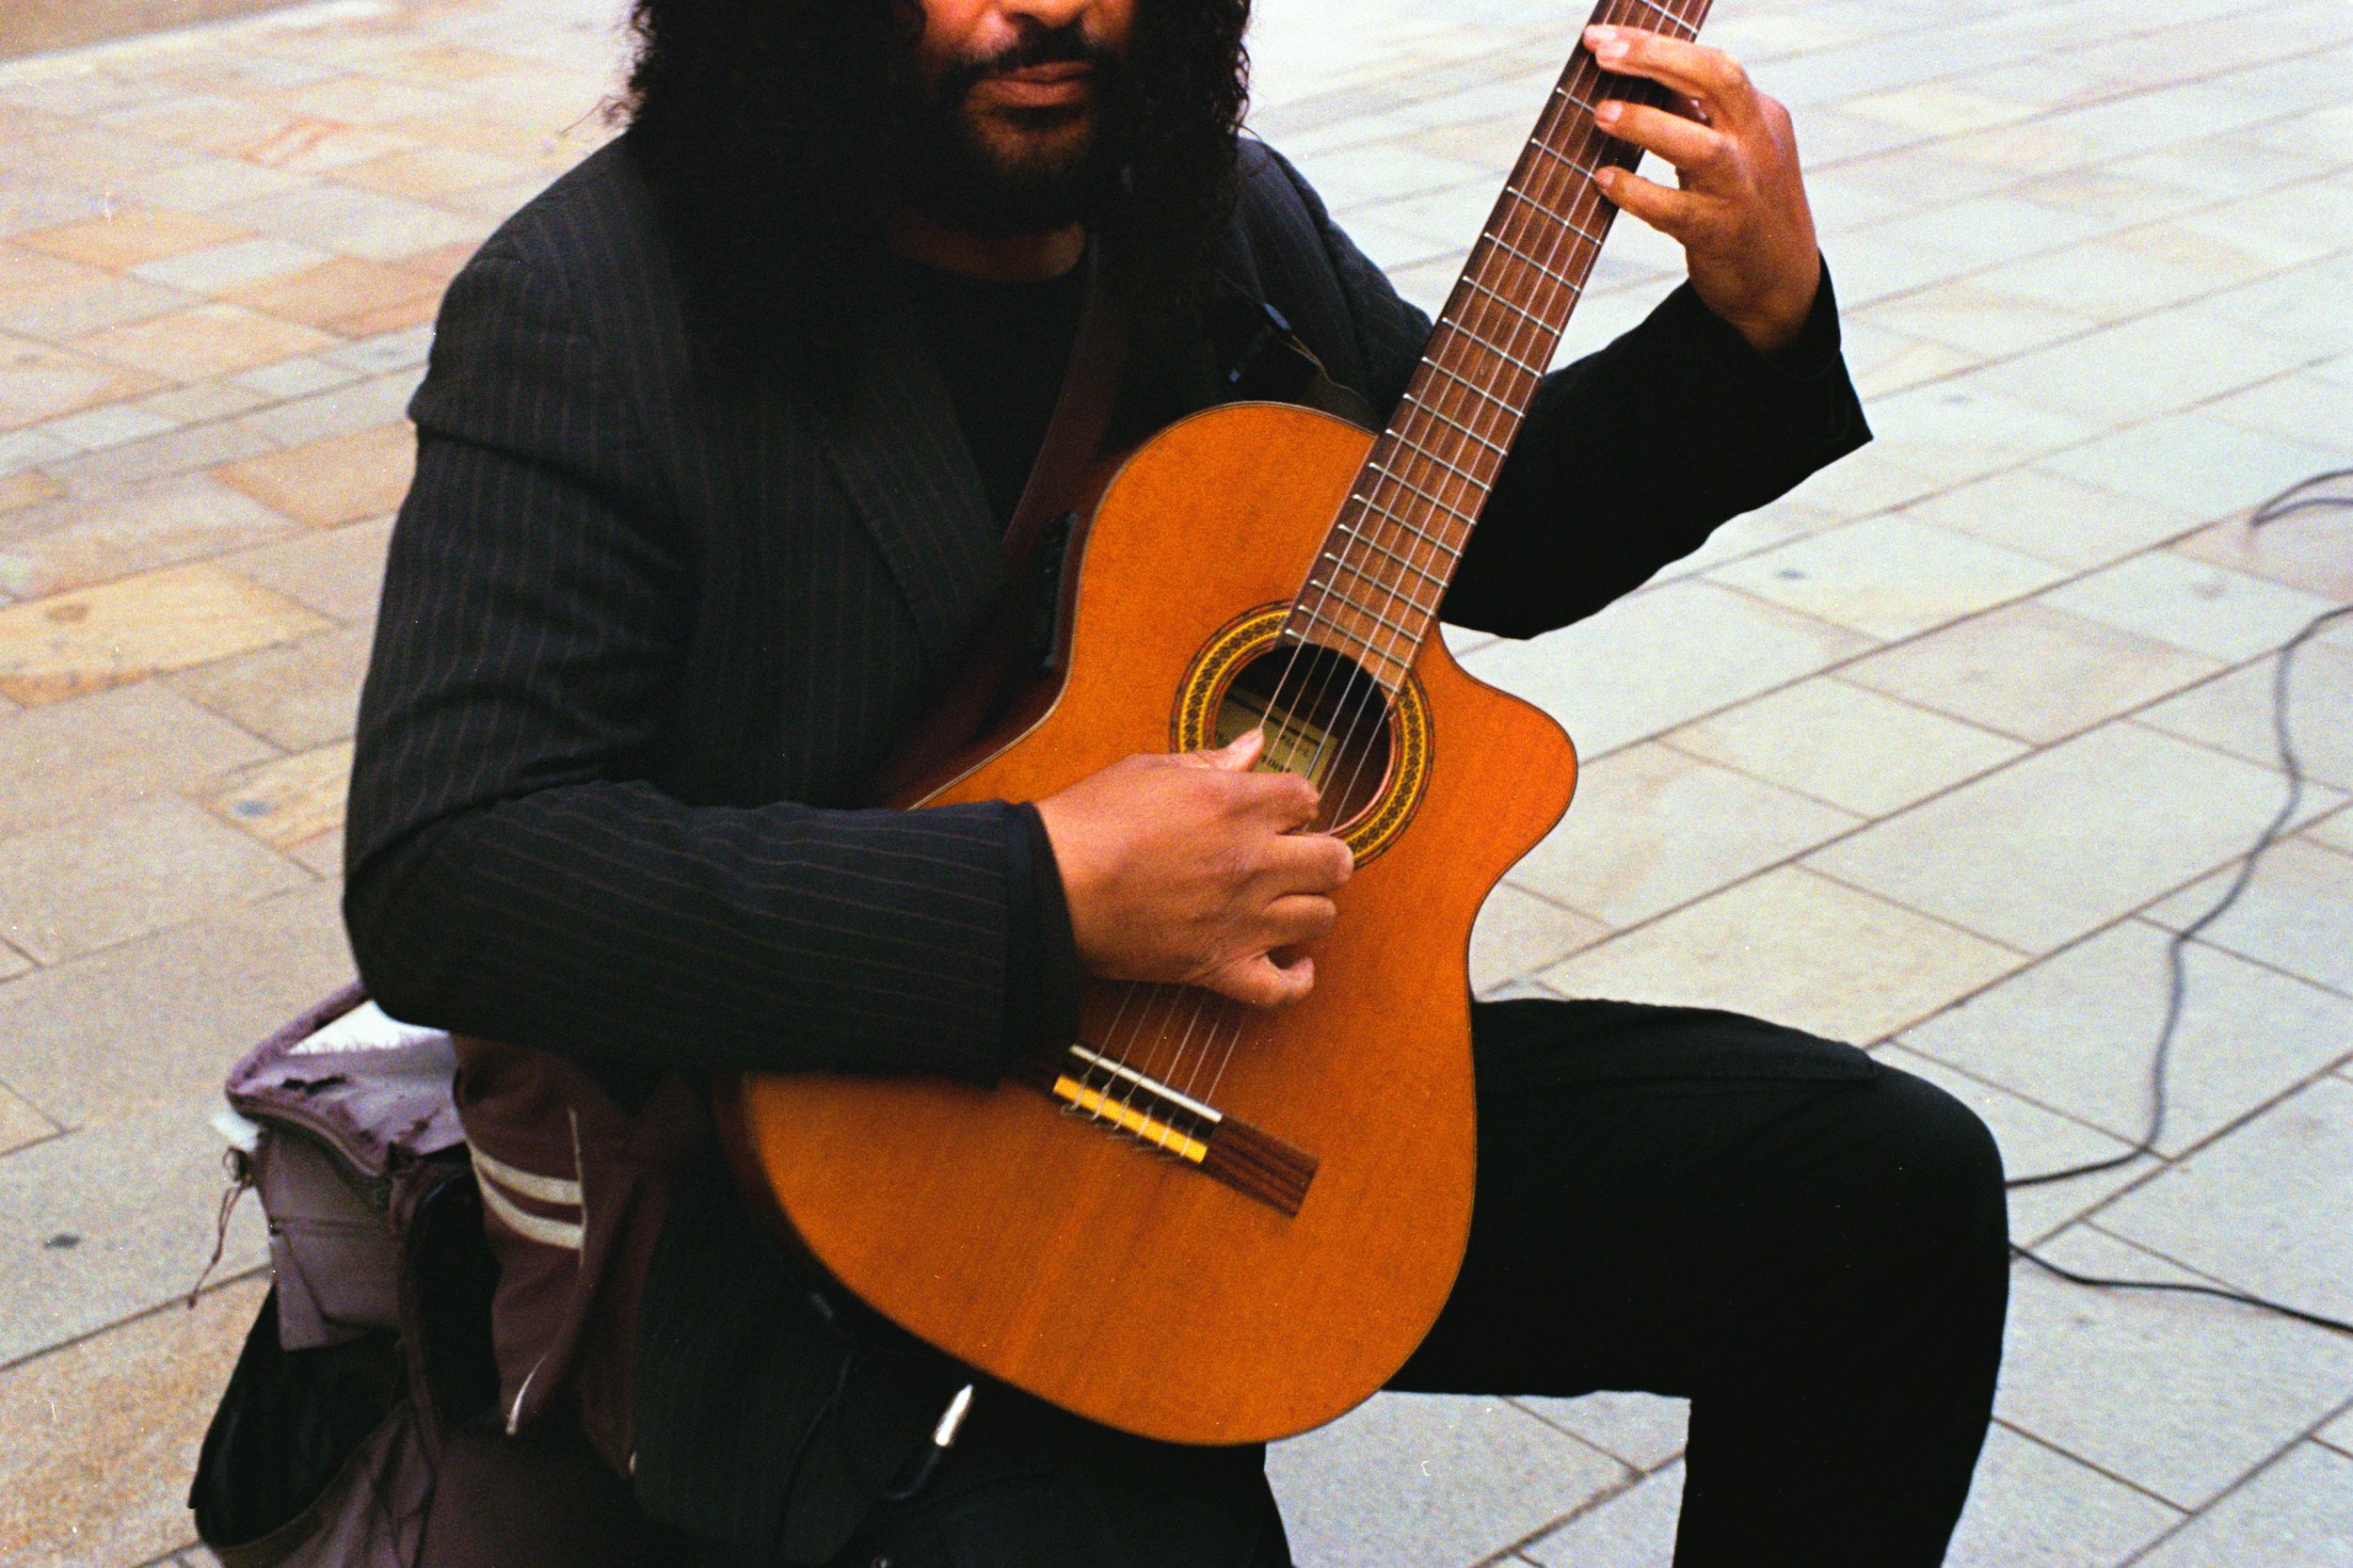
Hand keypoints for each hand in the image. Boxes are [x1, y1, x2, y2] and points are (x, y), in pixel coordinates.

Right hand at [1032, 729, 1352, 1008]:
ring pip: (1321, 917)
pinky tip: (1296, 963)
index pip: (1308, 798)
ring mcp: (1241, 919)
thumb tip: (1254, 742)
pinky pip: (1281, 990)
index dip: (1296, 803)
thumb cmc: (1093, 821)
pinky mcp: (1217, 966)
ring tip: (1287, 902)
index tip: (1277, 811)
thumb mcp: (1153, 770)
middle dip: (1323, 854)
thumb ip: (1213, 760)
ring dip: (1310, 907)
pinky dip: (1296, 981)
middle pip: (1335, 861)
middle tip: (1296, 855)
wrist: (1051, 883)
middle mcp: (1253, 862)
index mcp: (1239, 805)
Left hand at [1583, 24, 1821, 354]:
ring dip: (1646, 125)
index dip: (1656, 45)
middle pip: (1719, 80)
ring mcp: (1742, 190)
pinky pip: (1675, 211)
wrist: (1779, 281)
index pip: (1713, 62)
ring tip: (1601, 113)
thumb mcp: (1732, 148)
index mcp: (1759, 114)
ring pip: (1701, 148)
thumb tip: (1633, 74)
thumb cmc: (1742, 204)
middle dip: (1657, 59)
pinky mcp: (1722, 234)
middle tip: (1601, 55)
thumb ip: (1693, 114)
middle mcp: (1757, 144)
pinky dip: (1637, 192)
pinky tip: (1605, 179)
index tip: (1601, 37)